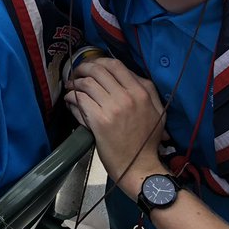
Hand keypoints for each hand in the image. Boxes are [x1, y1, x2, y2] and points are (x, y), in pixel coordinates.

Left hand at [65, 58, 165, 198]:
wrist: (140, 167)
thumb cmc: (148, 141)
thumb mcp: (158, 111)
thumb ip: (147, 90)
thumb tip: (127, 74)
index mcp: (141, 92)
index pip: (115, 65)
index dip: (98, 61)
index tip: (91, 66)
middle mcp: (127, 96)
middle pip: (97, 70)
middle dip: (82, 68)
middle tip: (76, 73)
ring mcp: (112, 108)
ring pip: (86, 84)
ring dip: (74, 83)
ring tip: (70, 87)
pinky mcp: (98, 121)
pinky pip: (79, 100)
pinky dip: (71, 98)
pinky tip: (70, 101)